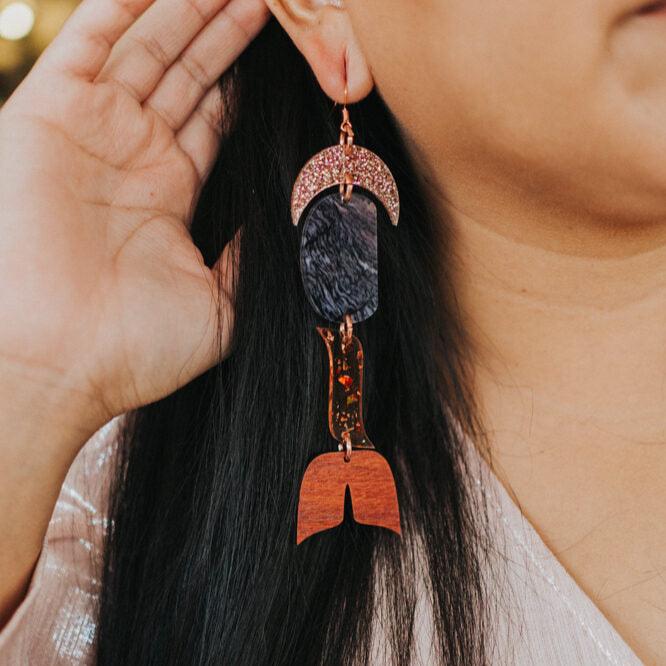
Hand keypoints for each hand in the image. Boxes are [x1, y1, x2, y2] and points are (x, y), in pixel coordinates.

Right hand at [0, 0, 268, 434]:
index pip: (212, 116)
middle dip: (221, 29)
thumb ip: (249, 254)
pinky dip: (120, 7)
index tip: (281, 47)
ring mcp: (91, 133)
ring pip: (146, 48)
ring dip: (185, 8)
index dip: (242, 78)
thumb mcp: (220, 302)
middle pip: (187, 73)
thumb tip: (290, 220)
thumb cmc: (138, 347)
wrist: (63, 364)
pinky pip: (89, 44)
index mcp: (168, 192)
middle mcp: (130, 156)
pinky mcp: (48, 117)